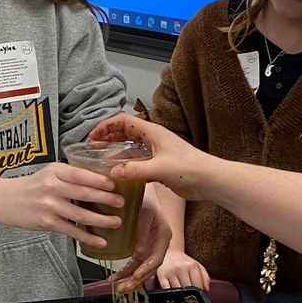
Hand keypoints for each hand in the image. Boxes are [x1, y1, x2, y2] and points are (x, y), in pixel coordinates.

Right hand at [12, 162, 122, 249]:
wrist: (6, 200)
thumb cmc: (33, 186)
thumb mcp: (50, 172)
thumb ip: (71, 175)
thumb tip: (101, 181)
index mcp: (55, 171)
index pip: (80, 174)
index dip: (99, 180)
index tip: (115, 185)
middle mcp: (51, 187)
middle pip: (83, 193)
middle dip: (105, 199)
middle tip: (121, 202)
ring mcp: (49, 206)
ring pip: (80, 214)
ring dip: (101, 220)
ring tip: (116, 222)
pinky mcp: (47, 222)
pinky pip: (72, 230)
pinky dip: (87, 237)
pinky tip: (100, 241)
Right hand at [88, 115, 210, 200]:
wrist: (208, 180)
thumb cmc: (190, 168)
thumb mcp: (159, 168)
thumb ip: (135, 170)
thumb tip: (113, 171)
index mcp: (153, 132)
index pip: (124, 121)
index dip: (107, 125)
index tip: (93, 135)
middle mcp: (153, 140)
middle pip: (125, 132)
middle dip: (108, 136)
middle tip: (92, 146)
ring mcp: (156, 153)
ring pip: (130, 148)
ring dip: (116, 151)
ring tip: (101, 159)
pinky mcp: (159, 166)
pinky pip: (138, 162)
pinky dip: (126, 165)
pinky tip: (118, 173)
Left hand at [111, 186, 171, 292]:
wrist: (140, 188)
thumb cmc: (144, 196)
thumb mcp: (144, 209)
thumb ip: (142, 229)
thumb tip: (138, 253)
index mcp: (164, 234)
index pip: (157, 257)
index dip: (146, 269)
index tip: (135, 276)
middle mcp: (159, 243)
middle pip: (151, 267)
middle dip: (137, 279)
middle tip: (124, 288)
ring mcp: (150, 246)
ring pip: (142, 268)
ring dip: (130, 279)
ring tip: (118, 288)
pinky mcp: (141, 247)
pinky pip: (134, 263)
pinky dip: (126, 271)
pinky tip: (116, 278)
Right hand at [157, 249, 210, 291]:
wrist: (172, 254)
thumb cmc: (186, 262)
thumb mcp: (198, 267)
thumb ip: (205, 278)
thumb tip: (206, 290)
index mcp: (192, 266)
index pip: (197, 286)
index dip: (198, 294)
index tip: (197, 296)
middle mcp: (180, 268)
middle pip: (187, 289)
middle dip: (189, 295)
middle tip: (189, 297)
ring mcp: (170, 272)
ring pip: (177, 291)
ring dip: (180, 296)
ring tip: (182, 295)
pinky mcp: (161, 275)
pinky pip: (166, 289)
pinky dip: (170, 294)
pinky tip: (173, 293)